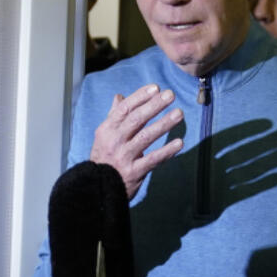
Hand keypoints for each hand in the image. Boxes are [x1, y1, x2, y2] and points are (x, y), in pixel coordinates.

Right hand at [89, 84, 183, 198]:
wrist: (97, 188)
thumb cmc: (104, 158)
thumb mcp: (104, 136)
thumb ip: (114, 116)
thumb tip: (119, 96)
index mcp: (107, 130)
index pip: (124, 109)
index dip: (140, 97)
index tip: (156, 88)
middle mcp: (114, 141)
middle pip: (136, 120)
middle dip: (154, 106)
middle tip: (170, 95)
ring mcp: (124, 157)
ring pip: (146, 137)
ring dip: (164, 124)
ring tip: (179, 113)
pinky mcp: (134, 172)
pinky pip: (153, 160)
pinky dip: (166, 151)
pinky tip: (179, 143)